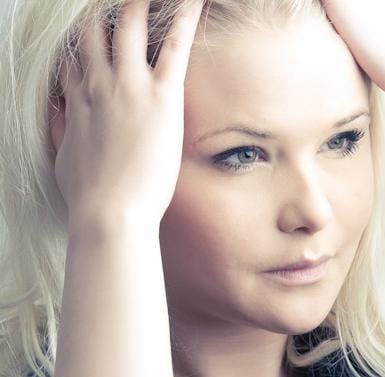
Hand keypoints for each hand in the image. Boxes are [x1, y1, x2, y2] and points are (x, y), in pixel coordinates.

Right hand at [47, 0, 203, 231]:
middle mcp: (98, 84)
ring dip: (140, 3)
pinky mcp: (159, 96)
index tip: (96, 32)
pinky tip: (192, 2)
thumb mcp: (63, 157)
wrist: (110, 212)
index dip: (85, 40)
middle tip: (124, 2)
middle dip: (107, 10)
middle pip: (97, 30)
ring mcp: (128, 86)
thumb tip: (57, 109)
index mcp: (77, 100)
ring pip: (130, 26)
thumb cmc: (89, 195)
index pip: (76, 56)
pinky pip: (174, 47)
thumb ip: (61, 128)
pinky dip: (184, 19)